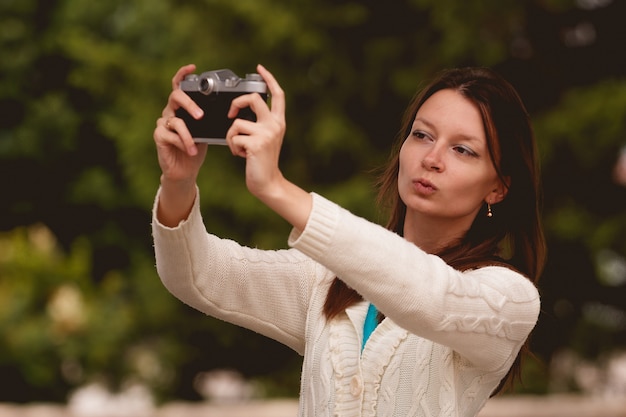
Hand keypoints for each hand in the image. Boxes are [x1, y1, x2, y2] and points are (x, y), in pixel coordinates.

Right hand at [154, 64, 207, 184]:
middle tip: (200, 115)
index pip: (180, 86)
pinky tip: (190, 151)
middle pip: (176, 96)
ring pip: (176, 120)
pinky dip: (183, 143)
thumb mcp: (206, 132)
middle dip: (189, 104)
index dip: (183, 74)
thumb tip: (225, 110)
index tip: (193, 67)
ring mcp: (164, 123)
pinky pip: (172, 135)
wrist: (185, 170)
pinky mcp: (159, 135)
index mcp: (182, 108)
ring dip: (189, 135)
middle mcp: (171, 112)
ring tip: (196, 147)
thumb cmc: (196, 149)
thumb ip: (209, 120)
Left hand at [225, 64, 285, 199]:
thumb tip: (240, 110)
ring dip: (231, 136)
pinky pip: (233, 137)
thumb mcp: (265, 138)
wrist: (267, 182)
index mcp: (278, 121)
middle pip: (253, 98)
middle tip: (231, 112)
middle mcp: (275, 125)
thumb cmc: (261, 161)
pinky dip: (232, 147)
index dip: (269, 78)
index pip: (277, 94)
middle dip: (237, 102)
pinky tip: (240, 155)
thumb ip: (260, 123)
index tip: (259, 67)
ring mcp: (266, 134)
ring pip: (236, 122)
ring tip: (238, 147)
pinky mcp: (256, 144)